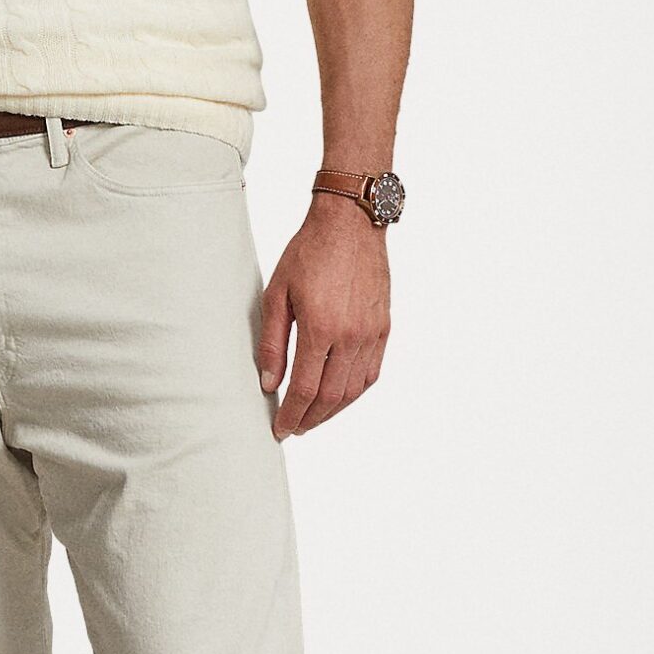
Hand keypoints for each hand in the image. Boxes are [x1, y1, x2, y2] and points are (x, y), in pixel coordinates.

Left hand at [257, 197, 390, 437]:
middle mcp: (351, 336)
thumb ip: (273, 343)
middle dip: (310, 419)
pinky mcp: (383, 327)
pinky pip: (371, 372)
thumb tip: (269, 383)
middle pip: (331, 398)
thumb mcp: (277, 294)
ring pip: (354, 390)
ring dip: (333, 411)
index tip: (280, 429)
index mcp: (321, 328)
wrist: (350, 224)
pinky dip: (354, 392)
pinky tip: (340, 396)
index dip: (291, 414)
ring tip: (313, 418)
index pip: (305, 389)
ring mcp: (371, 334)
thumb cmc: (308, 253)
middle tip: (294, 428)